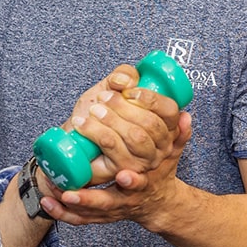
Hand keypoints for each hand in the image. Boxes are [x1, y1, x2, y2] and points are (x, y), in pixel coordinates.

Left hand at [36, 64, 191, 227]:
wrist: (159, 203)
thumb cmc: (161, 171)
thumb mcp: (173, 154)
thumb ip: (179, 135)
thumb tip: (185, 116)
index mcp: (144, 182)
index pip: (136, 182)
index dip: (129, 180)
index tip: (122, 175)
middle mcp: (127, 199)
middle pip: (107, 201)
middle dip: (88, 194)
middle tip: (68, 186)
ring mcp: (114, 209)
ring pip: (91, 212)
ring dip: (72, 205)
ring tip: (55, 195)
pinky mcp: (101, 215)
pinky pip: (81, 218)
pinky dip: (64, 213)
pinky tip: (47, 203)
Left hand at [68, 65, 185, 180]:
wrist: (76, 148)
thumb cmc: (97, 118)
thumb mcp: (111, 91)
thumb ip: (123, 77)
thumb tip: (126, 81)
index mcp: (163, 124)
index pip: (170, 110)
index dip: (151, 99)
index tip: (129, 91)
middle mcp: (160, 145)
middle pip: (152, 124)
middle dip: (124, 107)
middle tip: (101, 98)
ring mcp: (144, 160)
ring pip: (135, 137)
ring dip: (110, 120)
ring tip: (92, 111)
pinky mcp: (124, 170)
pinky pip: (114, 148)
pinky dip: (95, 132)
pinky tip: (83, 124)